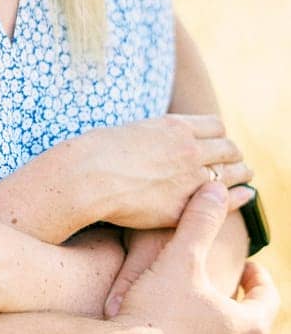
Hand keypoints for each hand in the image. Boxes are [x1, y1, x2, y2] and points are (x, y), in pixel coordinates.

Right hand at [78, 114, 252, 230]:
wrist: (86, 176)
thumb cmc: (97, 152)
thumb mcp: (131, 130)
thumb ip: (155, 135)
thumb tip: (159, 141)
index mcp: (175, 127)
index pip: (216, 126)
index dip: (219, 136)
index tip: (217, 144)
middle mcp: (189, 149)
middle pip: (229, 148)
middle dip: (233, 155)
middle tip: (234, 162)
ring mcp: (190, 178)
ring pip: (232, 172)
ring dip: (240, 174)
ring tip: (243, 177)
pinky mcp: (184, 206)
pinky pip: (225, 200)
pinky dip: (240, 197)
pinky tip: (246, 196)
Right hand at [111, 184, 277, 333]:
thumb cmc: (155, 313)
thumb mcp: (178, 259)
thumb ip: (200, 222)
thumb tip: (215, 187)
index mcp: (248, 329)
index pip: (267, 299)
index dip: (258, 278)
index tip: (248, 267)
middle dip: (233, 313)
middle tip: (215, 295)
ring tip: (188, 329)